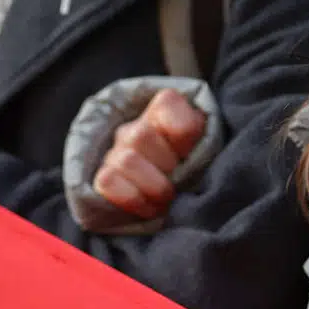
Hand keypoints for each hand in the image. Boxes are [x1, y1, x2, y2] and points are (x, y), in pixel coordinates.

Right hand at [93, 89, 206, 219]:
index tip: (189, 152)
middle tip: (179, 180)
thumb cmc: (192, 167)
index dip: (183, 130)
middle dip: (168, 164)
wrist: (170, 200)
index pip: (167, 102)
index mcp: (163, 111)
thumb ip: (200, 136)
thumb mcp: (205, 147)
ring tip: (167, 197)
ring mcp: (115, 153)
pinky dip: (132, 198)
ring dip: (154, 185)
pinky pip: (108, 181)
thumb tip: (189, 141)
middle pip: (141, 134)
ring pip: (127, 160)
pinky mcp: (103, 179)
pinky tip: (149, 206)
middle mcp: (134, 128)